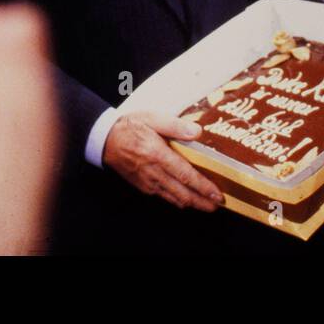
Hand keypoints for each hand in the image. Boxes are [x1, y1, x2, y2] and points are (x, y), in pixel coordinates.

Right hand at [103, 112, 223, 211]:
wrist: (105, 140)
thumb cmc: (129, 127)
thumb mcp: (152, 118)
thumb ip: (175, 125)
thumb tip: (197, 132)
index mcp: (157, 154)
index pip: (185, 175)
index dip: (203, 187)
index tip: (217, 194)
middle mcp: (154, 172)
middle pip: (183, 193)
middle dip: (202, 202)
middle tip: (218, 205)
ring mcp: (148, 182)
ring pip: (174, 199)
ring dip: (192, 204)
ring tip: (207, 205)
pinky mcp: (144, 186)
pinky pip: (164, 197)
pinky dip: (178, 201)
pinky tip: (186, 200)